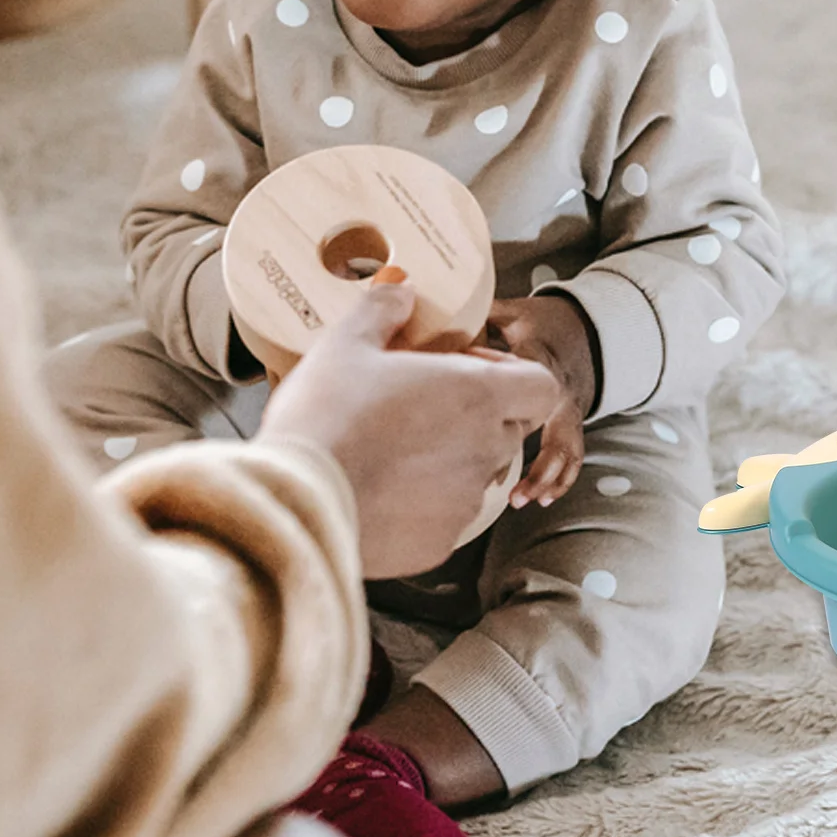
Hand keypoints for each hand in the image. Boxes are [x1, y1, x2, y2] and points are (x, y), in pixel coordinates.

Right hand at [260, 280, 558, 576]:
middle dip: (474, 415)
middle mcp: (485, 451)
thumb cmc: (326, 416)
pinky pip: (444, 518)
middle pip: (506, 428)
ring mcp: (464, 504)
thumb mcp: (348, 342)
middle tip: (420, 404)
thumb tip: (401, 290)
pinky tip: (377, 491)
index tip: (466, 368)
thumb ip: (384, 308)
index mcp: (478, 395)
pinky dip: (422, 505)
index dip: (513, 373)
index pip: (541, 386)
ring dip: (448, 460)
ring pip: (474, 475)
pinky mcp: (438, 546)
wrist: (295, 503)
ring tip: (389, 450)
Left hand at [485, 295, 596, 508]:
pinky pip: (573, 455)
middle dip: (537, 461)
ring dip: (547, 475)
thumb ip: (482, 315)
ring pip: (567, 447)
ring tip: (522, 499)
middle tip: (506, 488)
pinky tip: (543, 499)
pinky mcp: (569, 426)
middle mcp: (561, 391)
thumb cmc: (540, 324)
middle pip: (554, 427)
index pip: (527, 382)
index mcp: (543, 361)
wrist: (583, 331)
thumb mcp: (514, 313)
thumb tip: (437, 314)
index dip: (507, 397)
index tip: (479, 412)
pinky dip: (560, 478)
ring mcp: (569, 412)